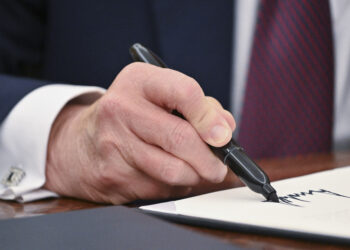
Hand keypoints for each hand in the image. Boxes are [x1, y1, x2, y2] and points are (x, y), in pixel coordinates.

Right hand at [44, 63, 235, 203]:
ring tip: (195, 170)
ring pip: (173, 171)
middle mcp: (121, 109)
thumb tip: (225, 130)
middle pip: (181, 138)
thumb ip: (197, 107)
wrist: (81, 142)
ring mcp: (114, 145)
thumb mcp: (158, 96)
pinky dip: (173, 187)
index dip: (210, 117)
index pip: (184, 92)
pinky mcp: (113, 176)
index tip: (223, 135)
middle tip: (219, 166)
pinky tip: (167, 176)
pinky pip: (159, 189)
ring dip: (194, 176)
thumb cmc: (131, 115)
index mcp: (138, 81)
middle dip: (210, 159)